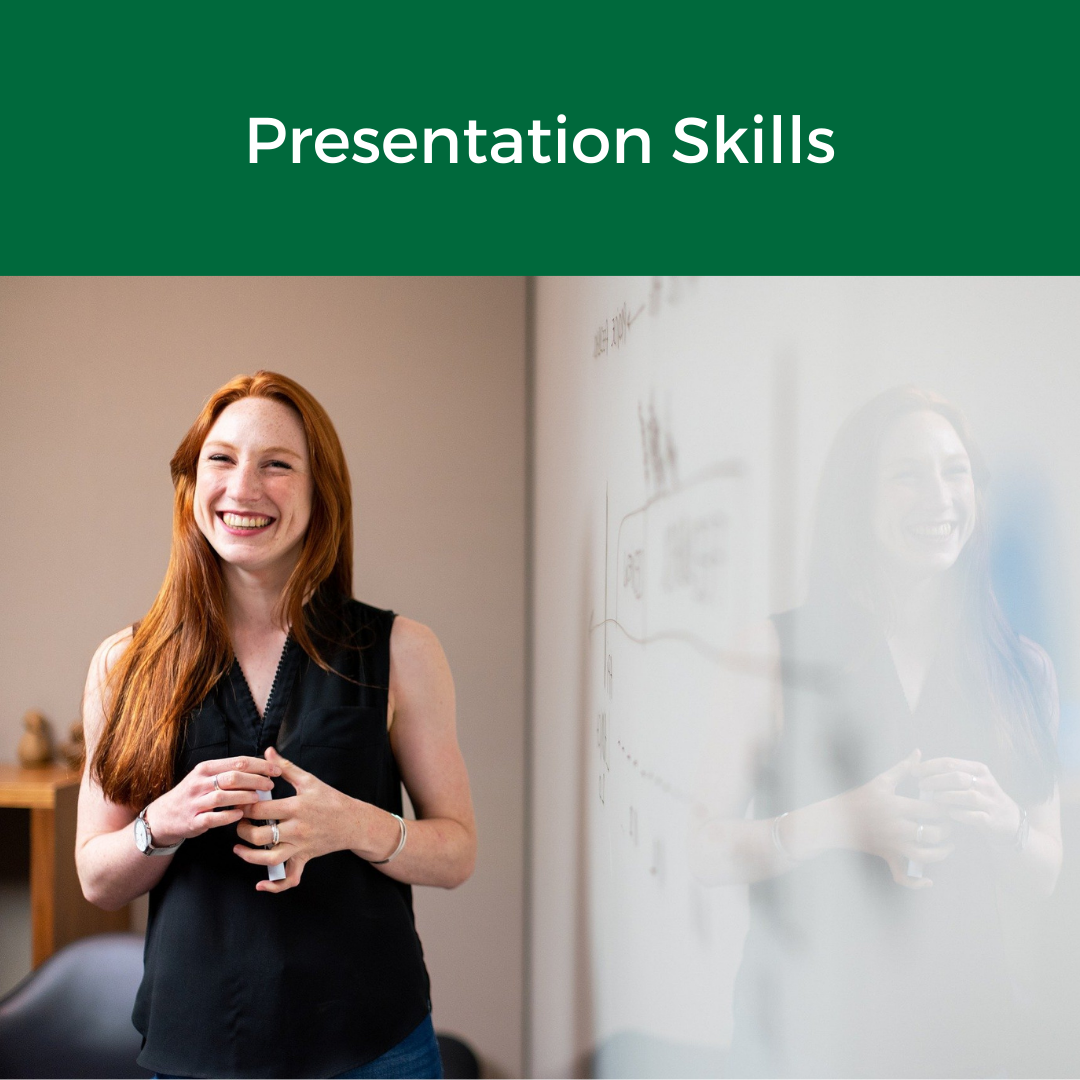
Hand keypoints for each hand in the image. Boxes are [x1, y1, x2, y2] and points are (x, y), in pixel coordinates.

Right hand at [145, 755, 280, 846]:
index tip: (275, 770)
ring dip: (244, 796)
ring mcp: (195, 802)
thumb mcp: (206, 776)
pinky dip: (228, 816)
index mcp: (206, 768)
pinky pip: (213, 818)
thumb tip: (261, 766)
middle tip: (270, 785)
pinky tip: (240, 814)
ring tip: (258, 798)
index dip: (260, 765)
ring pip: (223, 796)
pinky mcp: (193, 821)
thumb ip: (229, 771)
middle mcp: (200, 783)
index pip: (238, 762)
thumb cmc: (193, 794)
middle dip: (256, 780)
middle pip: (233, 777)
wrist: (163, 816)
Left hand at [233, 747, 360, 892]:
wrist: (354, 821)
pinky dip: (275, 886)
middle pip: (259, 836)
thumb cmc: (330, 799)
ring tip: (238, 848)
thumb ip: (285, 767)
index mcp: (295, 807)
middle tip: (238, 822)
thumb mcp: (309, 780)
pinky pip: (290, 878)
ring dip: (249, 856)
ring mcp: (300, 847)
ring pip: (269, 859)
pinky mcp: (304, 859)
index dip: (244, 806)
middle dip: (242, 830)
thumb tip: (267, 752)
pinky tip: (260, 884)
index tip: (237, 801)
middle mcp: (296, 829)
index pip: (260, 810)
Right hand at [832, 750, 952, 888]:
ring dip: (941, 853)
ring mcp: (892, 844)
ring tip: (948, 846)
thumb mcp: (881, 781)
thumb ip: (903, 768)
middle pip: (933, 833)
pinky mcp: (887, 856)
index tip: (949, 804)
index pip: (931, 809)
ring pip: (925, 855)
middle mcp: (896, 827)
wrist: (835, 820)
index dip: (945, 808)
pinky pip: (902, 876)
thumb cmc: (859, 798)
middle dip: (947, 829)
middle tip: (950, 823)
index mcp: (896, 806)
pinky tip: (929, 881)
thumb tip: (919, 752)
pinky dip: (916, 883)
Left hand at [917, 757, 1020, 844]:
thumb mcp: (971, 780)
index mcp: (978, 769)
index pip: (950, 762)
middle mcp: (986, 783)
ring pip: (967, 796)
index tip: (914, 771)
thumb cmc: (981, 798)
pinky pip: (975, 816)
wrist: (1010, 821)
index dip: (929, 766)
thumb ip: (950, 773)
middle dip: (935, 780)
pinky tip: (948, 814)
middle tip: (921, 785)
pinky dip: (960, 814)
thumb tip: (918, 765)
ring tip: (932, 798)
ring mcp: (991, 802)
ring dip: (946, 796)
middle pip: (957, 777)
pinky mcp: (992, 820)